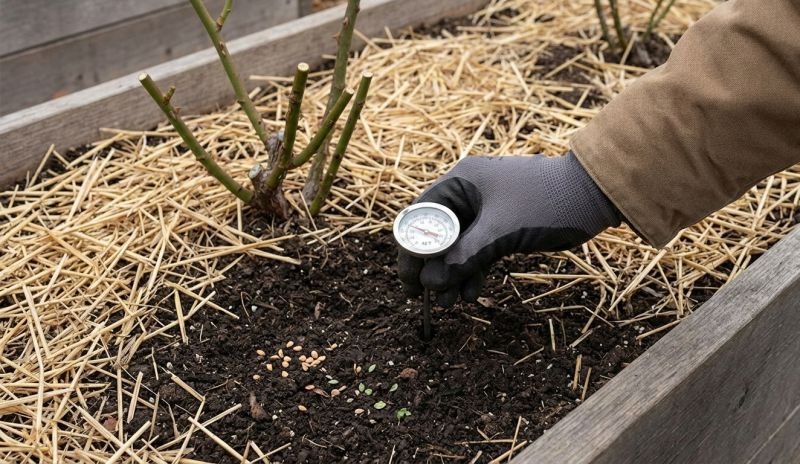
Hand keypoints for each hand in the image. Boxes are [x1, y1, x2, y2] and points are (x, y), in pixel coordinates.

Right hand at [397, 152, 620, 306]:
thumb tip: (430, 284)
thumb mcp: (501, 231)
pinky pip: (477, 249)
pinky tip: (473, 292)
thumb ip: (463, 256)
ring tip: (453, 303)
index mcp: (460, 181)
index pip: (420, 216)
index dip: (411, 249)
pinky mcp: (502, 224)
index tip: (410, 281)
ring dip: (453, 273)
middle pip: (435, 233)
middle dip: (433, 267)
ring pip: (457, 246)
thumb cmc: (548, 202)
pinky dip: (473, 270)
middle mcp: (468, 192)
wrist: (597, 194)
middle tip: (429, 298)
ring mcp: (486, 209)